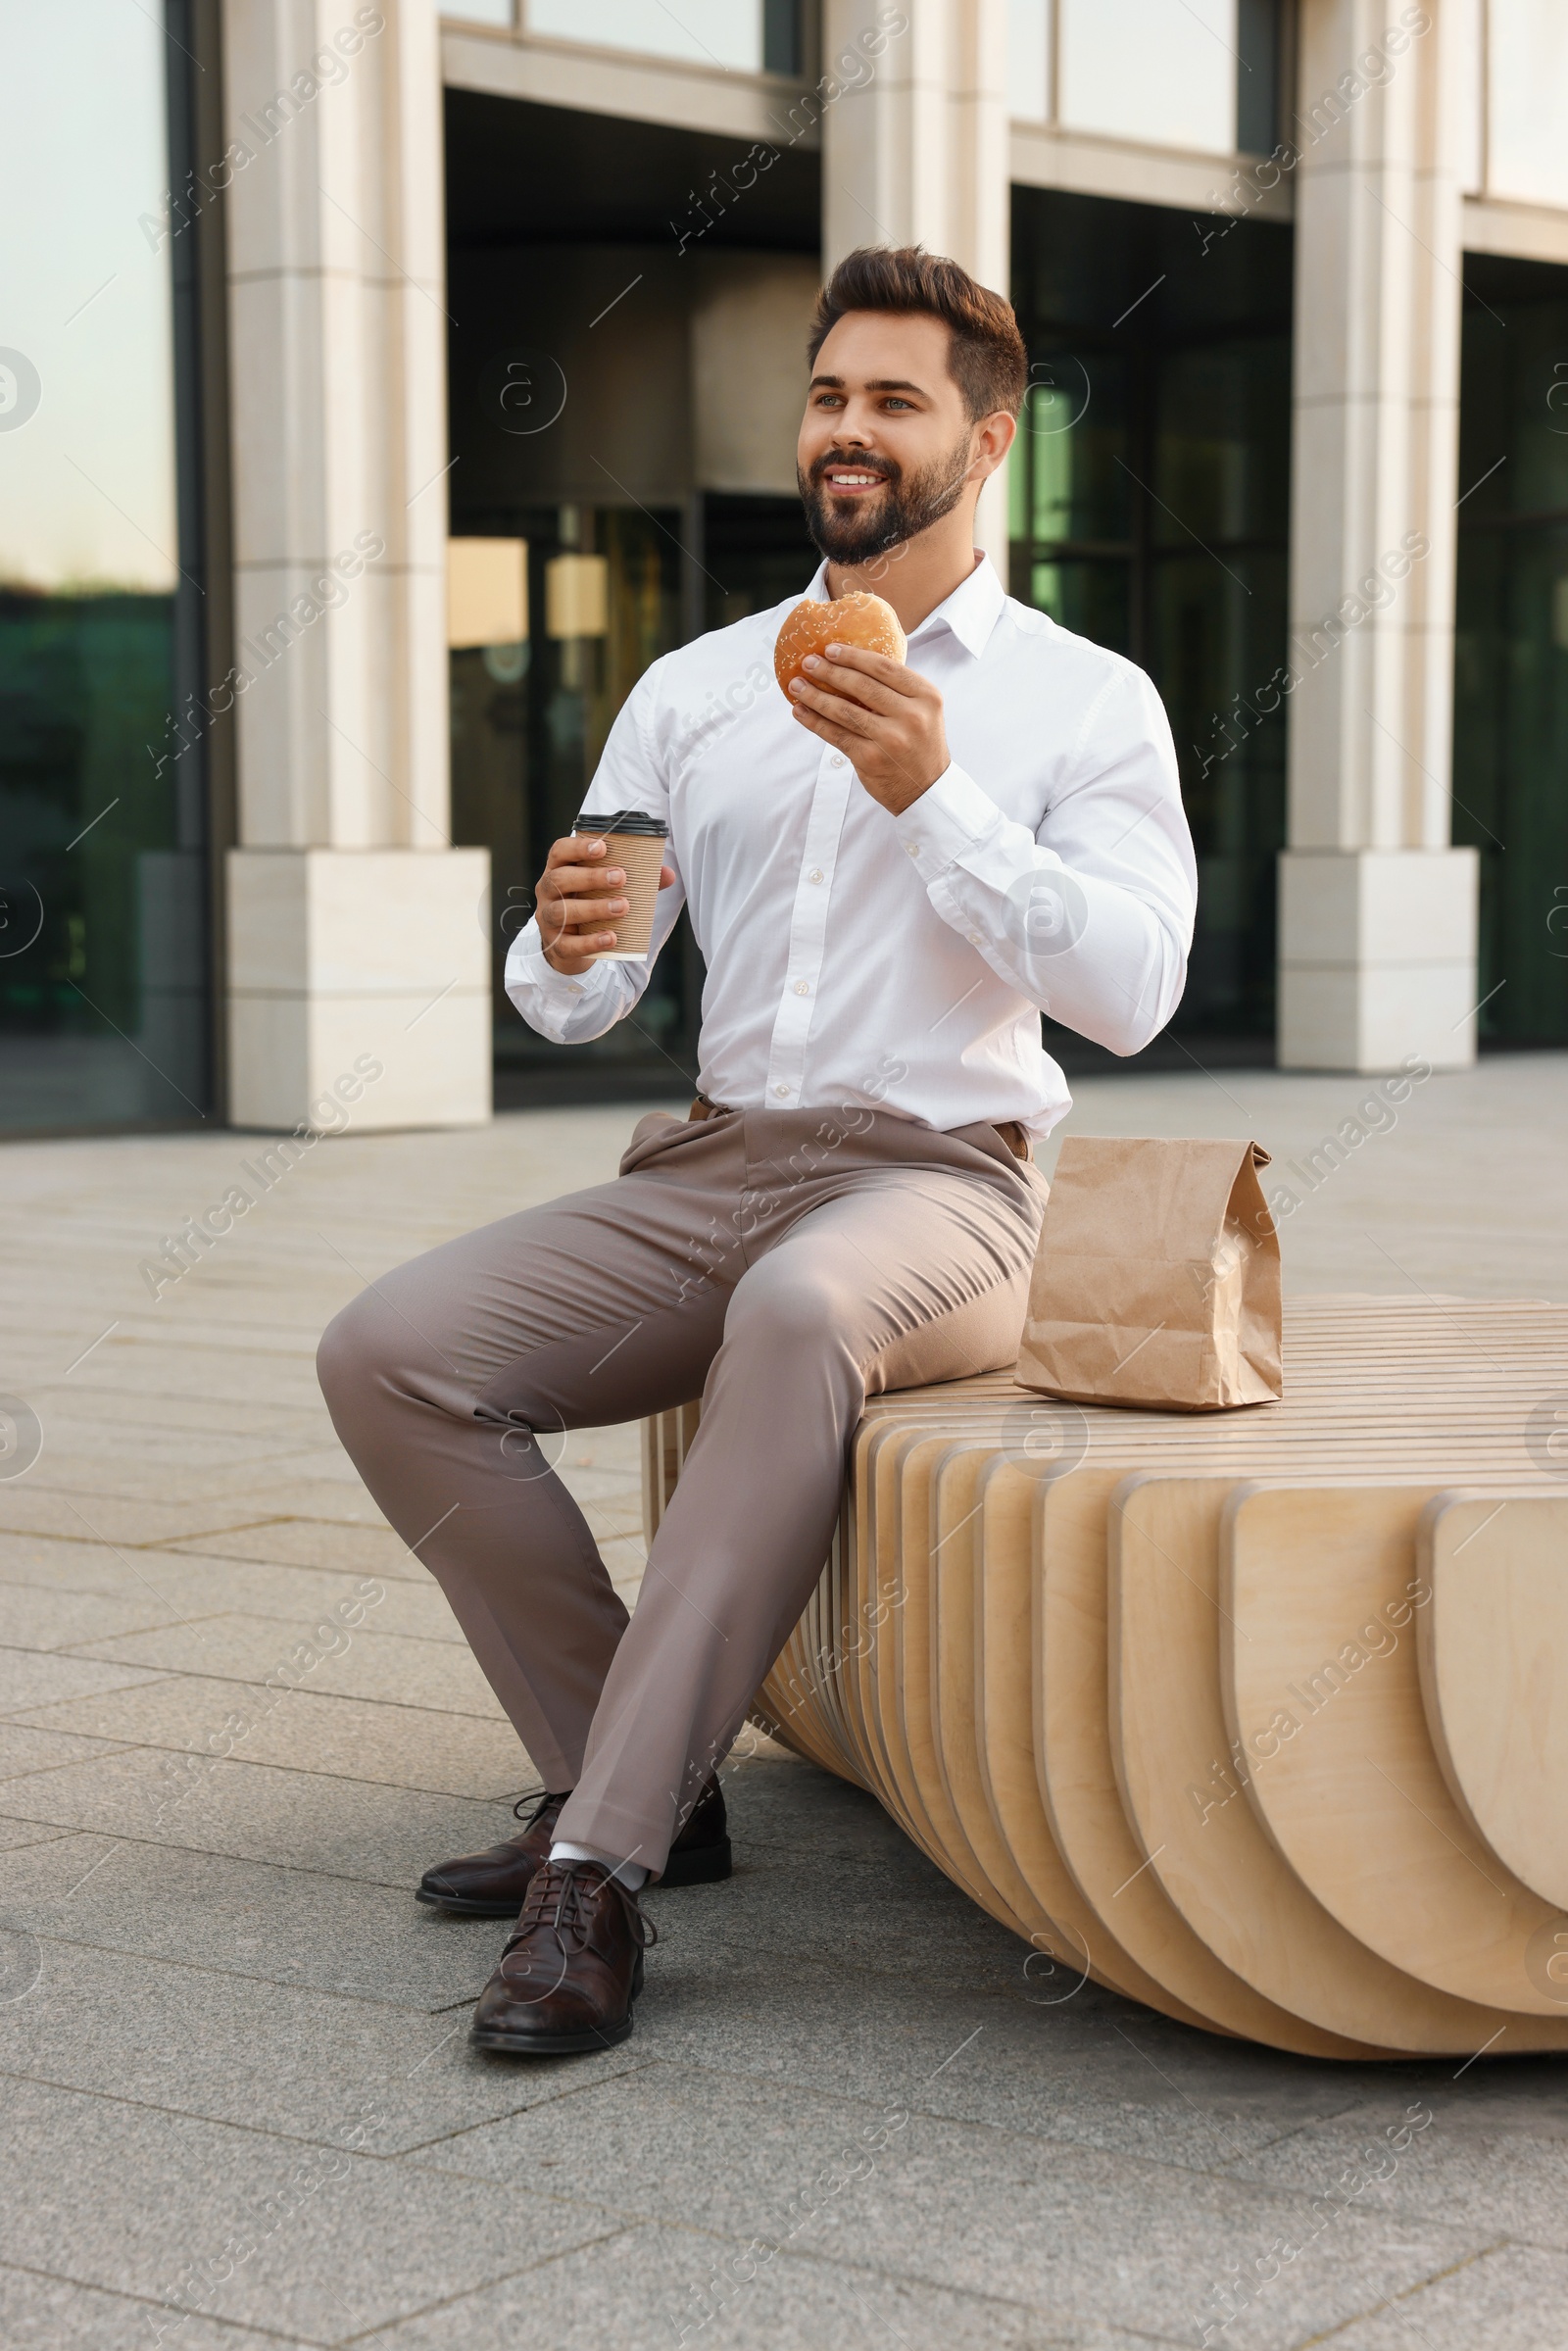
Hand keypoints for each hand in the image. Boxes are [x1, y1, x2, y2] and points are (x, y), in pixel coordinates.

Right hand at [534, 834, 675, 975]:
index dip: (578, 847)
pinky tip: (611, 937)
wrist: (569, 947)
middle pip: (559, 879)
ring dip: (594, 908)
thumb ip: (636, 881)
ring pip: (562, 911)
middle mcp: (548, 892)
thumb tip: (667, 874)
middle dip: (590, 877)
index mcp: (559, 870)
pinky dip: (591, 942)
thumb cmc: (589, 907)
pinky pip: (569, 944)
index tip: (603, 847)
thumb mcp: (605, 890)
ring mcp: (548, 920)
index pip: (560, 851)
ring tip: (622, 907)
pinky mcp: (556, 945)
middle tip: (621, 877)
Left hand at [786, 644, 948, 814]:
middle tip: (808, 662)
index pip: (884, 667)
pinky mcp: (870, 759)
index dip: (853, 656)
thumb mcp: (922, 711)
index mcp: (927, 696)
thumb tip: (851, 664)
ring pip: (844, 710)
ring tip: (796, 685)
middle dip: (830, 671)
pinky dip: (814, 722)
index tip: (830, 649)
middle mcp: (911, 716)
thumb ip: (897, 690)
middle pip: (862, 686)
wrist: (926, 790)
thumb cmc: (919, 745)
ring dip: (815, 696)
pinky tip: (800, 711)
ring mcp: (890, 739)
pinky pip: (835, 735)